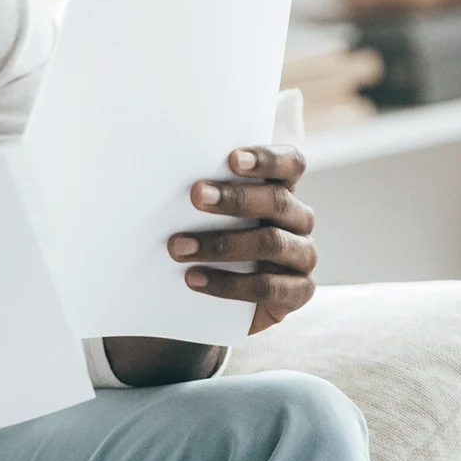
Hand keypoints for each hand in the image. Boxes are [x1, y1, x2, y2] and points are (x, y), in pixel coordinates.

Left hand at [170, 145, 316, 333]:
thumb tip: (157, 172)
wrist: (217, 301)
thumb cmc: (209, 240)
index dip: (267, 159)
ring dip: (222, 244)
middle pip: (278, 200)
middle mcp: (298, 219)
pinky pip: (268, 287)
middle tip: (196, 196)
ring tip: (179, 247)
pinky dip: (229, 284)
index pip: (290, 164)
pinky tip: (194, 279)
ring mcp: (303, 256)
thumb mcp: (207, 214)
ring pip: (271, 242)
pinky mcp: (298, 291)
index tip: (232, 158)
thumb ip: (203, 193)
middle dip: (235, 198)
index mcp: (282, 189)